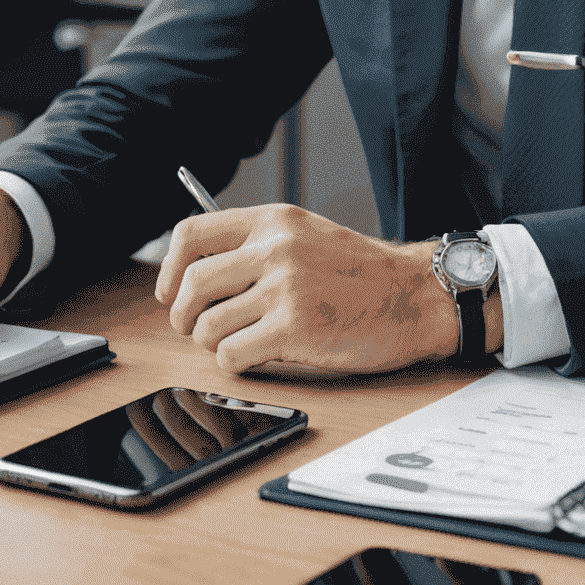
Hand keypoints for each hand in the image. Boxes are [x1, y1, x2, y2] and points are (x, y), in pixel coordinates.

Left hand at [154, 204, 502, 373]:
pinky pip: (232, 355)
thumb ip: (258, 245)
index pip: (191, 233)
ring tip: (239, 343)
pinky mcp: (295, 328)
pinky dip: (236, 363)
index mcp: (273, 220)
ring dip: (213, 343)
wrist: (415, 296)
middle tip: (197, 329)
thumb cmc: (361, 273)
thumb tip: (196, 274)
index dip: (169, 268)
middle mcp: (274, 248)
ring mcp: (284, 288)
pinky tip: (259, 357)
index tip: (172, 292)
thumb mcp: (306, 235)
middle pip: (191, 283)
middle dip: (184, 316)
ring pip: (208, 325)